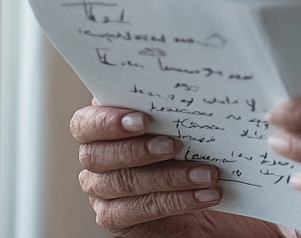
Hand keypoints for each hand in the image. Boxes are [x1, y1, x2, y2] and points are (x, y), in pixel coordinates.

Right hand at [70, 101, 281, 236]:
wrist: (208, 188)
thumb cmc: (196, 141)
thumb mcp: (191, 117)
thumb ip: (184, 102)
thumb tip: (215, 83)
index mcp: (108, 122)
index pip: (86, 122)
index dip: (107, 121)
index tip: (143, 119)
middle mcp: (98, 156)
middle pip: (97, 155)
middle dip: (138, 150)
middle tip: (175, 145)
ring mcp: (103, 189)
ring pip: (122, 183)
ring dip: (168, 177)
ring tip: (206, 173)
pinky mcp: (117, 217)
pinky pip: (137, 211)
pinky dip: (175, 201)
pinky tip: (204, 195)